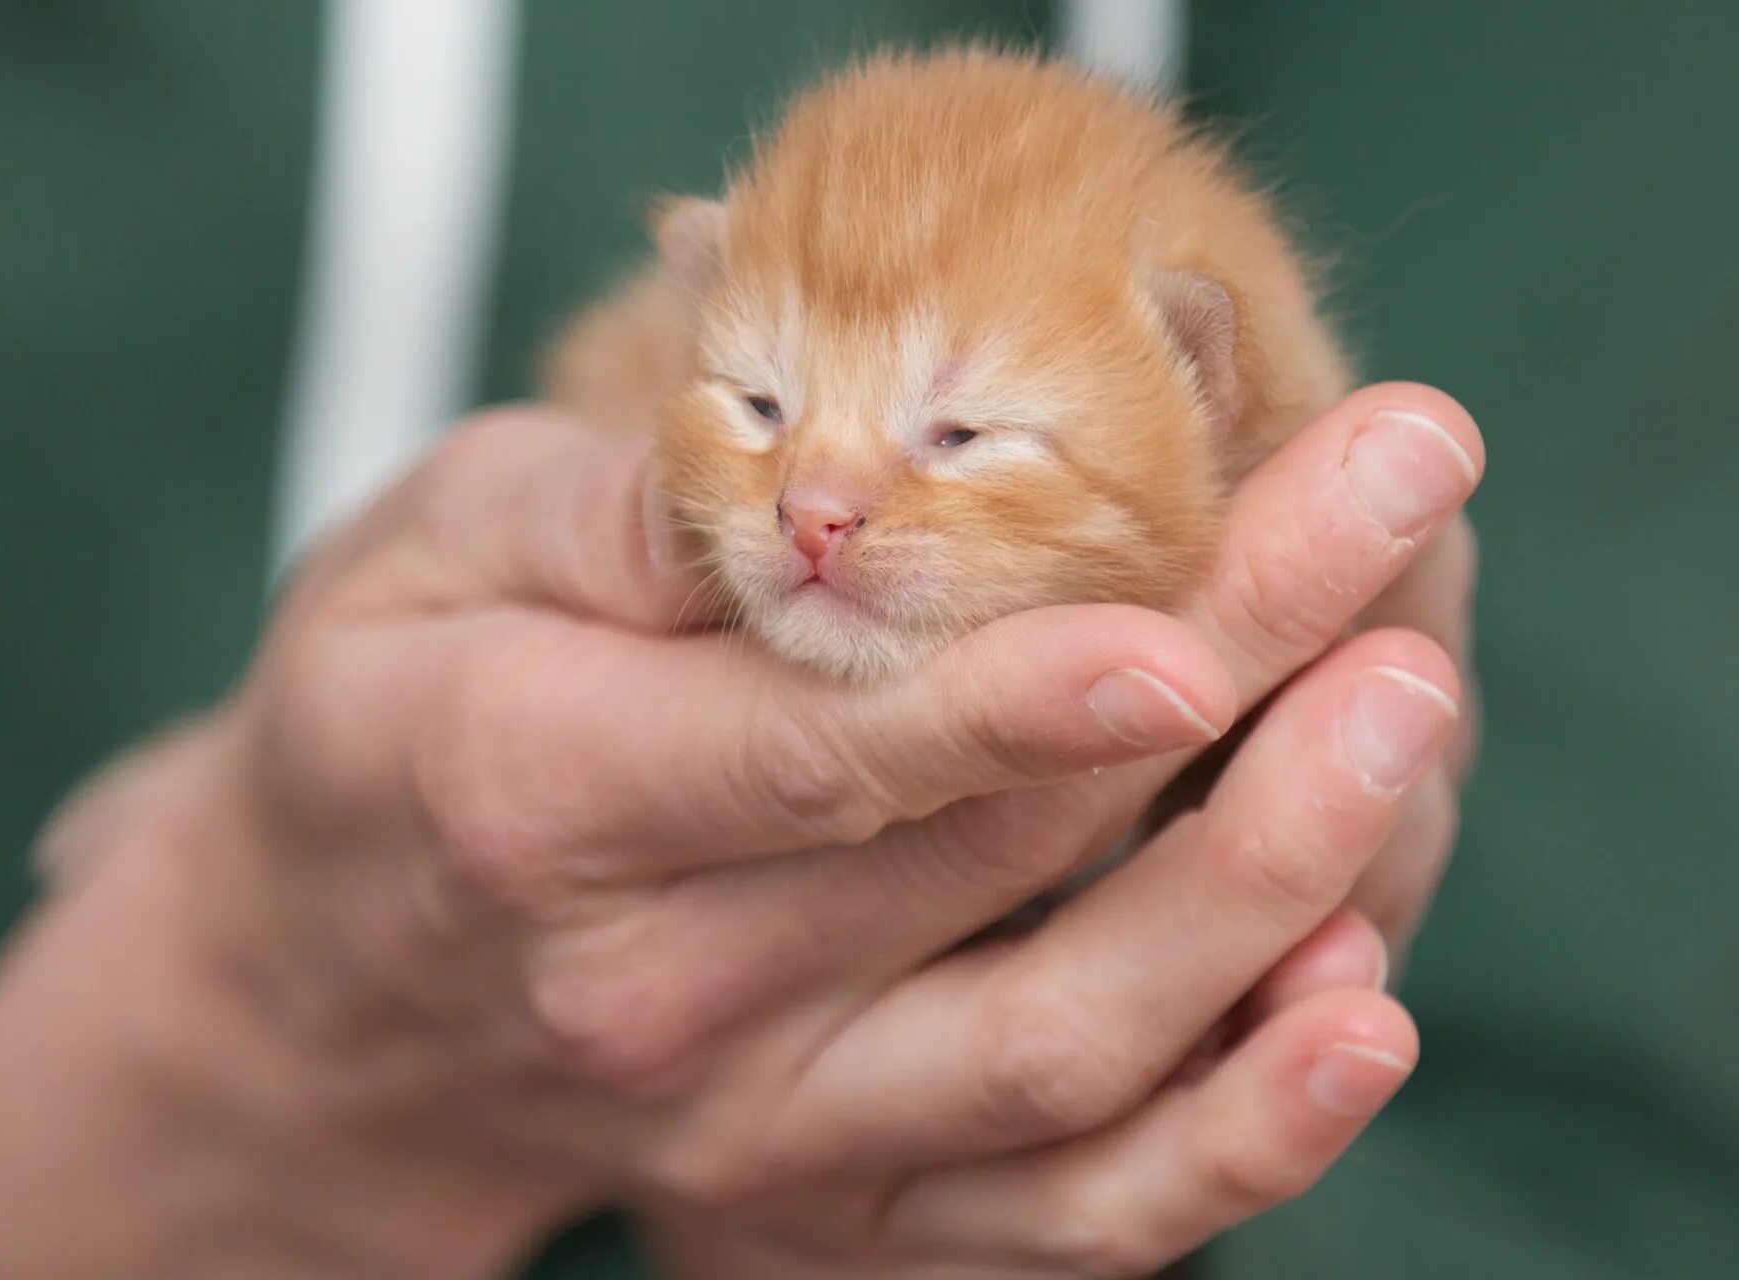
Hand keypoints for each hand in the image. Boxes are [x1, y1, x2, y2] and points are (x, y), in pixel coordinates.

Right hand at [0, 385, 1479, 1279]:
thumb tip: (819, 485)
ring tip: (1406, 728)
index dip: (1010, 697)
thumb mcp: (420, 556)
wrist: (331, 990)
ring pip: (1057, 1053)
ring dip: (1258, 898)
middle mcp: (658, 998)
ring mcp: (755, 1133)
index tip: (1198, 621)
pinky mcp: (834, 1205)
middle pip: (983, 863)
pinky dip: (1227, 1136)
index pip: (808, 753)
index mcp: (536, 796)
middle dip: (1216, 687)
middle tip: (1384, 517)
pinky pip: (1061, 1214)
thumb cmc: (387, 725)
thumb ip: (603, 517)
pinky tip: (1356, 1015)